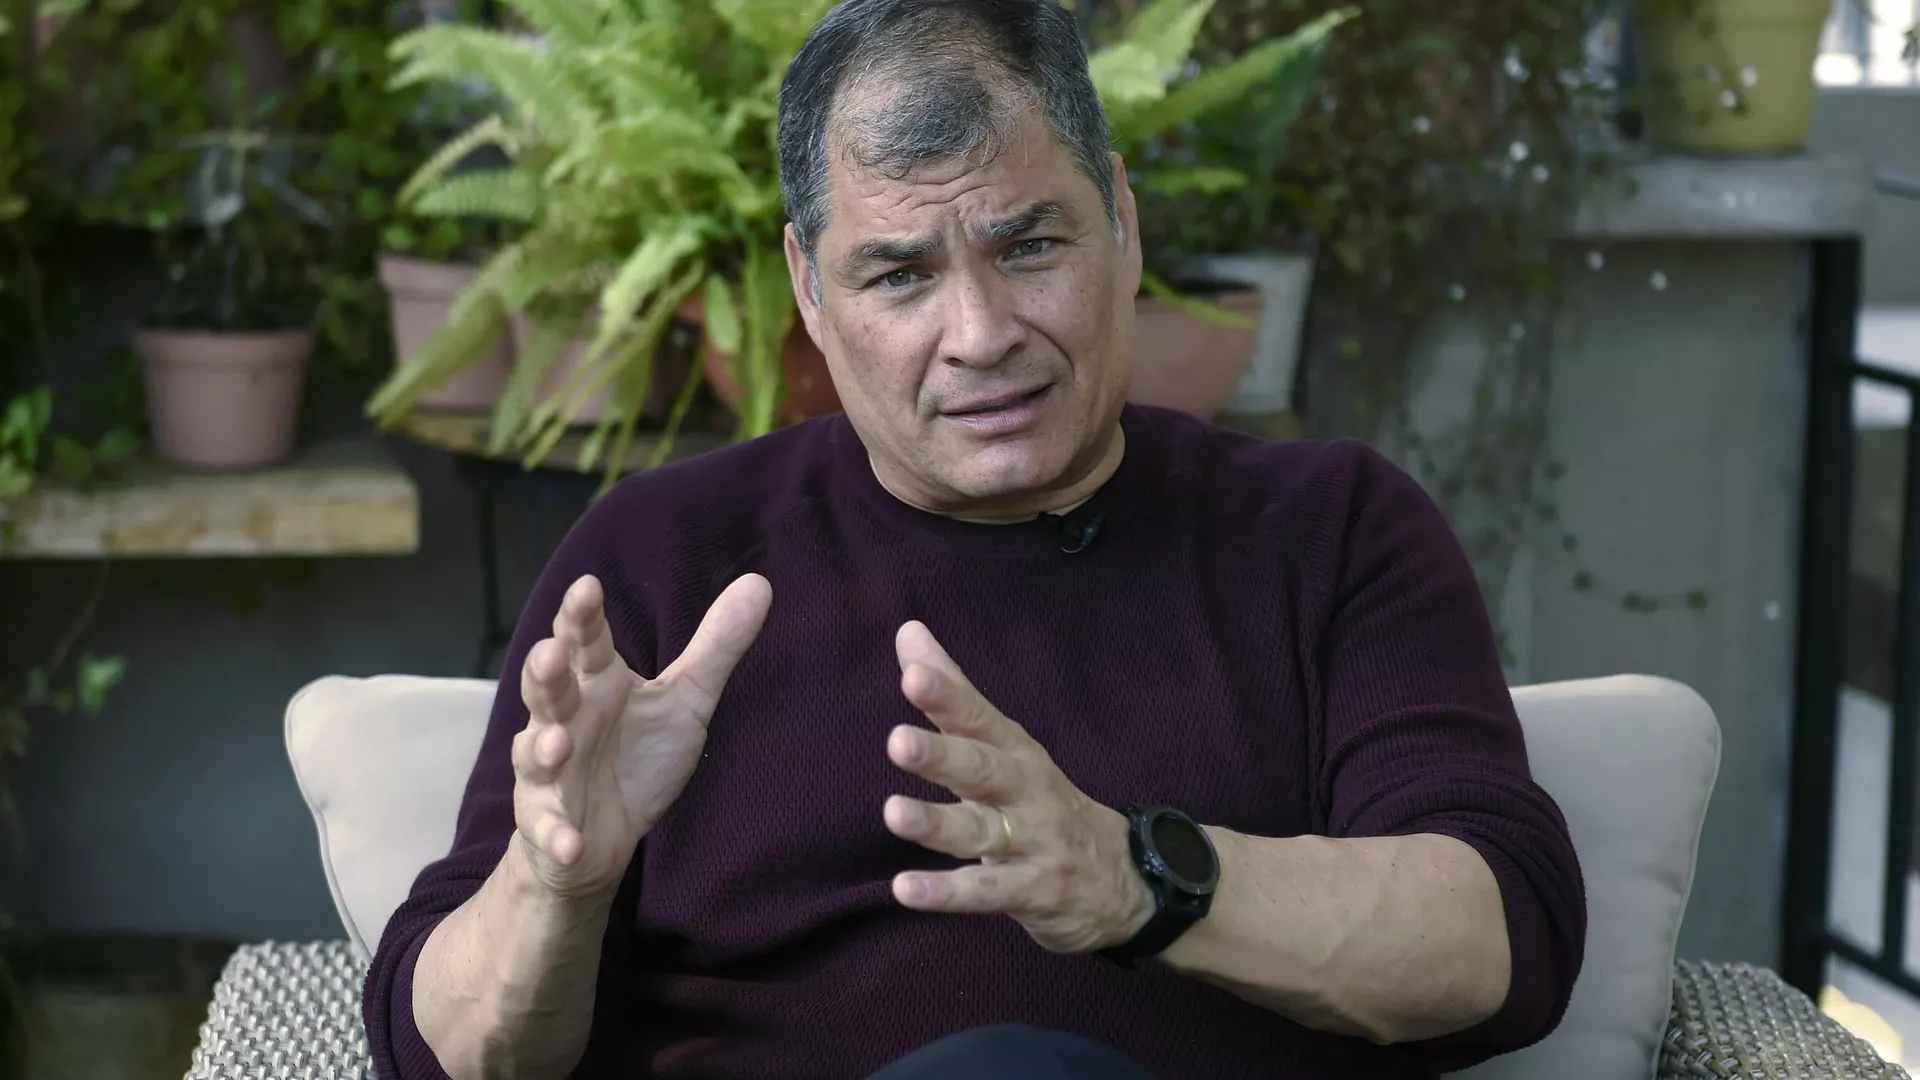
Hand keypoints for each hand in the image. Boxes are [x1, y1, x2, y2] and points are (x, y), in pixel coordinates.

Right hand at [513, 572, 771, 899]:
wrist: (603, 837)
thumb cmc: (639, 754)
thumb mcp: (685, 700)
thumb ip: (715, 646)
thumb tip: (761, 582)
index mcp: (595, 682)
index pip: (585, 642)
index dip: (582, 616)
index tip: (587, 586)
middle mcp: (563, 720)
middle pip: (548, 690)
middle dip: (545, 673)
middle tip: (550, 653)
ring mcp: (548, 773)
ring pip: (535, 755)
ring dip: (543, 749)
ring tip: (557, 743)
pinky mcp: (549, 824)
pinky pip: (549, 830)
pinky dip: (557, 836)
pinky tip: (570, 843)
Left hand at [881, 621, 1153, 954]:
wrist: (1123, 876)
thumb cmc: (1041, 801)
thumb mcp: (1003, 746)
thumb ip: (953, 695)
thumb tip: (907, 631)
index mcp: (1015, 751)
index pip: (980, 718)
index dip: (949, 697)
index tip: (913, 675)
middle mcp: (1026, 791)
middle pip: (984, 770)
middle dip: (943, 755)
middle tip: (899, 741)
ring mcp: (1034, 843)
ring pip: (982, 832)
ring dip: (938, 824)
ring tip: (893, 812)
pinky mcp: (1034, 891)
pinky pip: (987, 892)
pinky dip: (947, 893)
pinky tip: (904, 890)